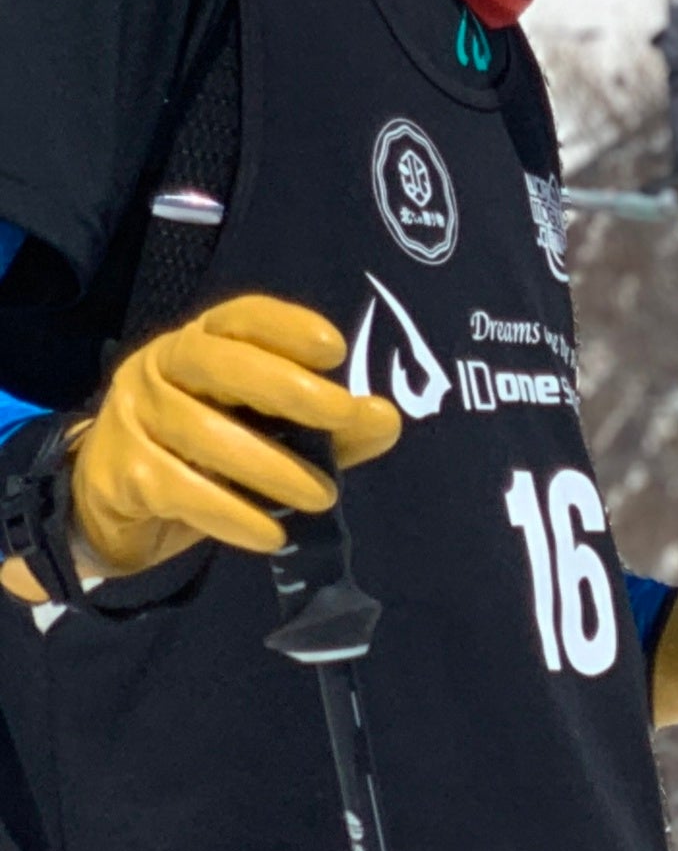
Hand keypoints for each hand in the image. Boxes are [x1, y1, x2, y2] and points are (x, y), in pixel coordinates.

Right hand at [68, 295, 401, 577]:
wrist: (120, 507)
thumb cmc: (212, 451)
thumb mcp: (275, 431)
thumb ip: (333, 426)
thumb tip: (385, 419)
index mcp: (204, 341)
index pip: (241, 317)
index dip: (287, 327)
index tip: (335, 349)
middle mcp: (160, 366)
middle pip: (218, 364)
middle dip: (287, 388)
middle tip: (344, 415)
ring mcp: (133, 416)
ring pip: (202, 433)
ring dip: (272, 467)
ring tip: (323, 497)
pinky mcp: (120, 473)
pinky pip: (180, 490)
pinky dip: (232, 515)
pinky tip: (272, 533)